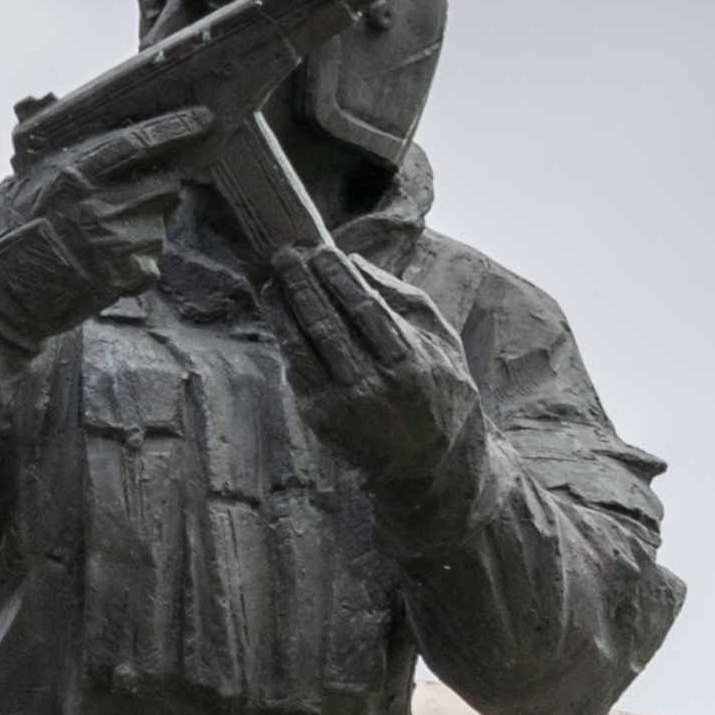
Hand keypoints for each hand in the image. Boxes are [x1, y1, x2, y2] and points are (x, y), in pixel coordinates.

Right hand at [0, 104, 218, 348]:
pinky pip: (151, 261)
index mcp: (75, 172)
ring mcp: (113, 242)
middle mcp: (97, 204)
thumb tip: (76, 115)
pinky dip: (138, 264)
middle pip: (164, 182)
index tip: (203, 118)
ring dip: (145, 227)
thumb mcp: (26, 179)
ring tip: (107, 239)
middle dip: (160, 187)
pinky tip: (107, 266)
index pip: (139, 140)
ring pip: (159, 223)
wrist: (3, 295)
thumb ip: (61, 152)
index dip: (176, 127)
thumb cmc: (14, 234)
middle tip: (137, 198)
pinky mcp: (121, 275)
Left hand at [262, 244, 485, 505]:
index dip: (339, 278)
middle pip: (330, 326)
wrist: (430, 463)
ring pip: (306, 349)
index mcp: (411, 362)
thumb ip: (404, 298)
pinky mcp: (323, 420)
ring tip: (272, 280)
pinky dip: (285, 340)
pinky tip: (276, 314)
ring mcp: (346, 406)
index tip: (322, 251)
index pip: (367, 310)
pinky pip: (298, 372)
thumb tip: (356, 263)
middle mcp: (377, 386)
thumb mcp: (442, 340)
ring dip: (284, 311)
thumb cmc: (440, 387)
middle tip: (284, 255)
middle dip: (304, 286)